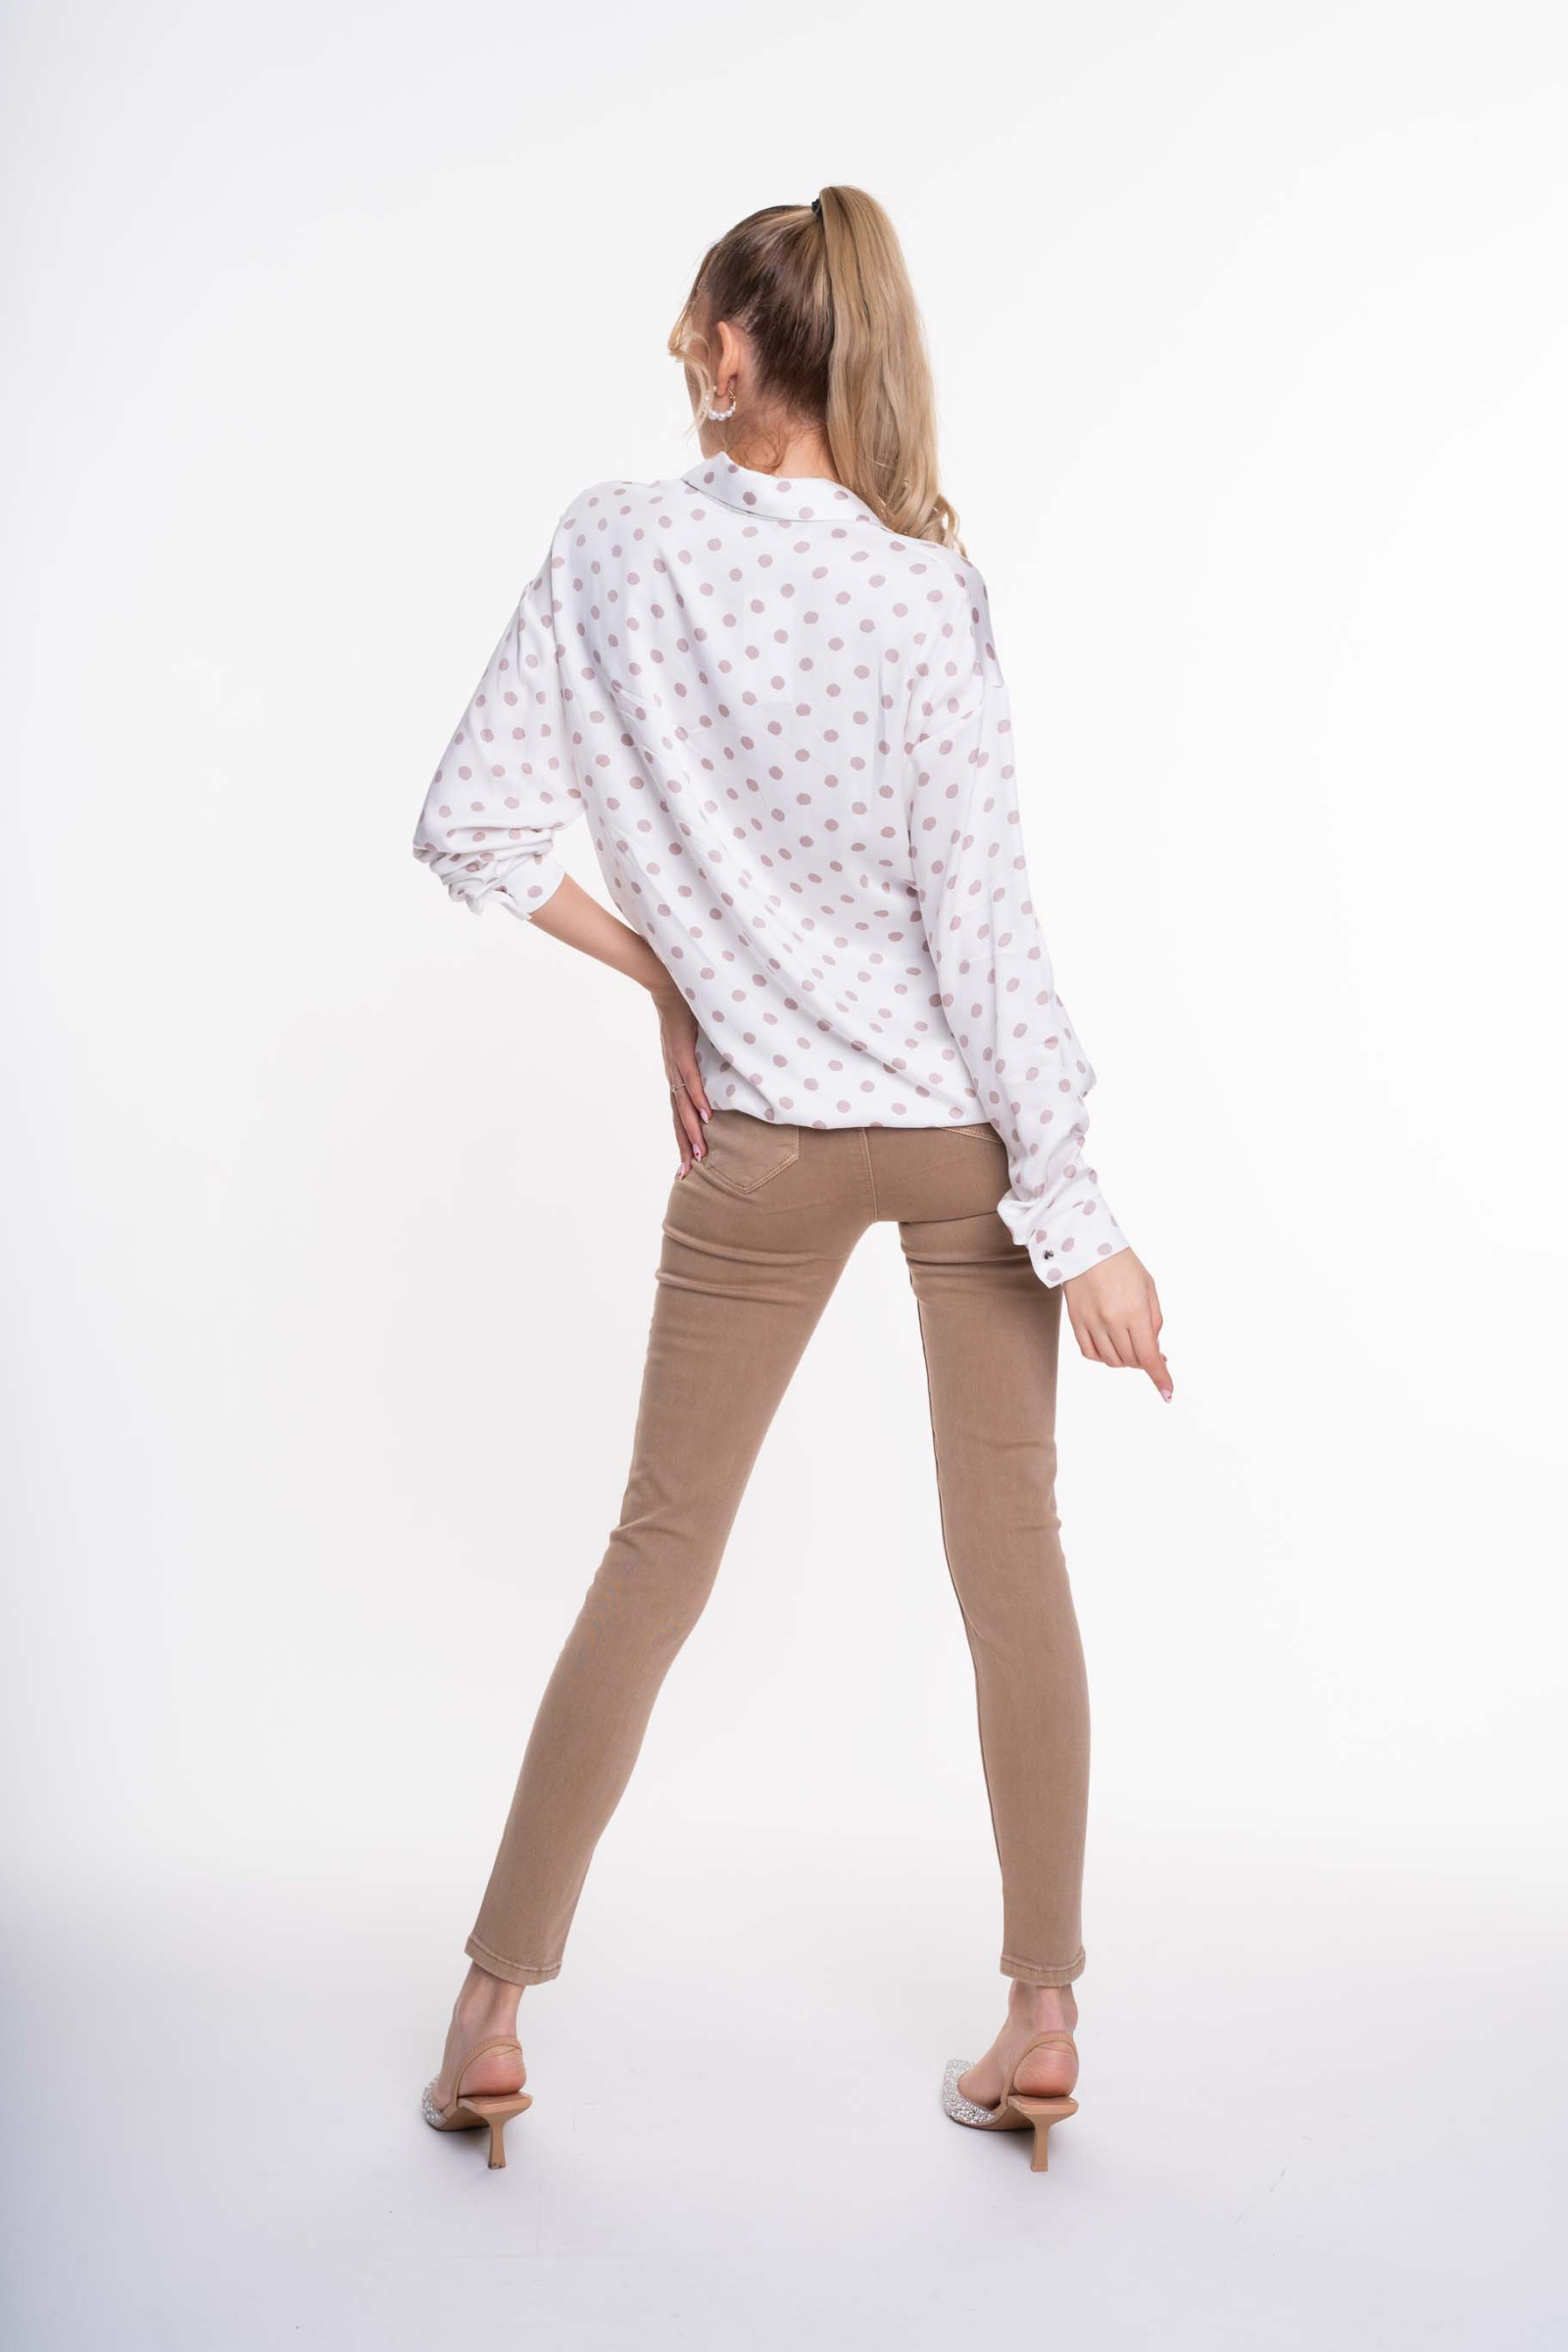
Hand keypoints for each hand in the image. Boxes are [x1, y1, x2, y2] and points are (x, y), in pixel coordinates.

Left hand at [652, 981, 712, 1174]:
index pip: (680, 1113)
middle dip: (684, 1145)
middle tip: (689, 1173)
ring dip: (692, 1129)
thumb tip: (724, 1071)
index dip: (683, 1138)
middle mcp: (673, 1073)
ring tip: (701, 1153)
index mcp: (676, 1075)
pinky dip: (698, 1096)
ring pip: (684, 1103)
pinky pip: (691, 1077)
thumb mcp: (698, 1040)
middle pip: (679, 1116)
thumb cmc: (685, 1009)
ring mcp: (675, 1062)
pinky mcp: (681, 1047)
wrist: (667, 979)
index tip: (688, 1165)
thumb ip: (706, 1058)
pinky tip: (706, 1115)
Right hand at [1063, 1251, 1171, 1399]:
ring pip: (1112, 1361)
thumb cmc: (1122, 1264)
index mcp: (1134, 1311)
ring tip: (1130, 1343)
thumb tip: (1155, 1350)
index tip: (1168, 1392)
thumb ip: (1154, 1321)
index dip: (1160, 1377)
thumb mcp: (1149, 1288)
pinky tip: (1111, 1345)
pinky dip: (1104, 1356)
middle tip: (1151, 1351)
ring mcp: (1091, 1323)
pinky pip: (1091, 1353)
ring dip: (1126, 1359)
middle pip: (1132, 1361)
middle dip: (1145, 1361)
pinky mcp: (1076, 1322)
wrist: (1085, 1246)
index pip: (1148, 1356)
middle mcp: (1111, 1321)